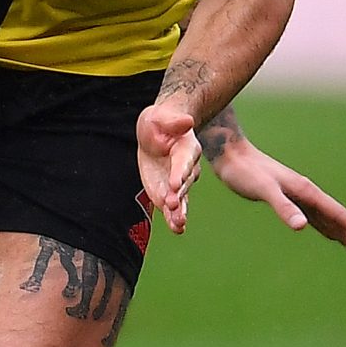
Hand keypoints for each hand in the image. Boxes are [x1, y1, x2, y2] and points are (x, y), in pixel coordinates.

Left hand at [136, 102, 201, 235]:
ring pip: (181, 199)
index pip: (183, 163)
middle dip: (178, 195)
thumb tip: (187, 121)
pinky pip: (173, 207)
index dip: (180, 173)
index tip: (175, 184)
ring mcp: (178, 182)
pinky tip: (176, 229)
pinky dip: (174, 218)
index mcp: (186, 150)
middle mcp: (186, 169)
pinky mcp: (169, 192)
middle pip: (184, 184)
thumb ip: (174, 122)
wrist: (158, 132)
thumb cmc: (161, 122)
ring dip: (179, 212)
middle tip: (172, 205)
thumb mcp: (162, 118)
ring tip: (178, 224)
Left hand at [206, 134, 345, 262]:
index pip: (336, 214)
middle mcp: (307, 194)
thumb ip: (283, 207)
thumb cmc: (245, 172)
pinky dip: (327, 228)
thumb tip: (303, 227)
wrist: (231, 156)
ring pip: (328, 221)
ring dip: (344, 235)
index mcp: (306, 191)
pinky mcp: (289, 200)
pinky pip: (316, 218)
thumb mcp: (264, 190)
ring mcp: (299, 197)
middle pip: (337, 220)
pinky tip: (330, 234)